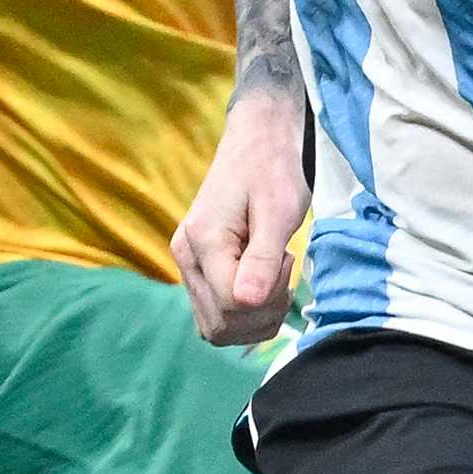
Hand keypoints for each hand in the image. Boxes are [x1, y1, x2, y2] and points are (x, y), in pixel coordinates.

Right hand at [171, 87, 309, 344]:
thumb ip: (262, 258)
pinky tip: (262, 284)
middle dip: (263, 312)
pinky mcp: (198, 271)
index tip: (286, 259)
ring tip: (272, 274)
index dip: (269, 296)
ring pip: (217, 329)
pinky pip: (216, 316)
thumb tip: (248, 302)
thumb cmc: (272, 171)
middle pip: (222, 324)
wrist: (256, 145)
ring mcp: (188, 266)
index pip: (233, 304)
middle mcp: (186, 257)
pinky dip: (245, 315)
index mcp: (203, 240)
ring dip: (256, 318)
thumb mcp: (279, 211)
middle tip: (282, 268)